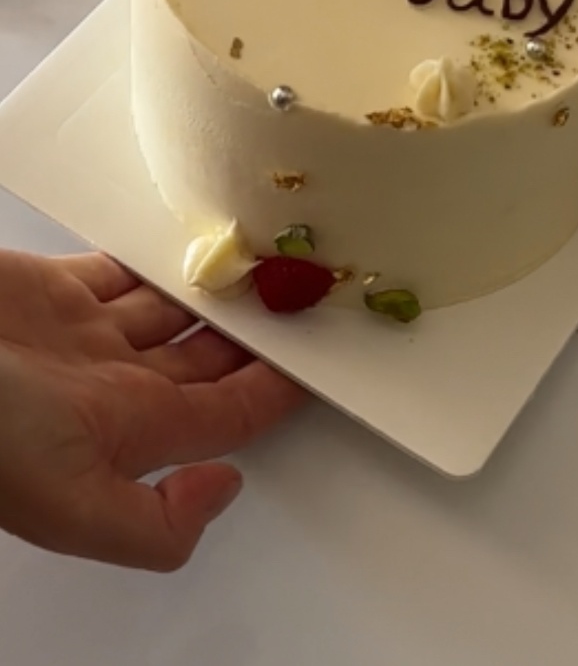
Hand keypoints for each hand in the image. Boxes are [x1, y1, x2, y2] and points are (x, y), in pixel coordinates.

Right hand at [0, 248, 305, 569]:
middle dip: (256, 335)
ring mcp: (81, 334)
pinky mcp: (53, 288)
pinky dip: (152, 259)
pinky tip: (185, 248)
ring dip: (213, 292)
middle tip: (306, 295)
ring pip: (169, 310)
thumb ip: (153, 526)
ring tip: (264, 262)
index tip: (327, 357)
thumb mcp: (71, 503)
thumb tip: (226, 490)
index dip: (277, 389)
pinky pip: (120, 269)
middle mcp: (110, 385)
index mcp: (127, 432)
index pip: (227, 412)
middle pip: (206, 360)